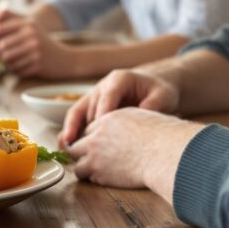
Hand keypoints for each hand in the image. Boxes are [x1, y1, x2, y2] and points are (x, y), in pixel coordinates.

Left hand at [0, 16, 75, 78]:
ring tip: (14, 60)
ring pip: (6, 59)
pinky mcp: (37, 64)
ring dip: (6, 62)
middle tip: (3, 53)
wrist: (65, 59)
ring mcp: (35, 50)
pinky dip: (16, 70)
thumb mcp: (27, 26)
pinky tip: (24, 66)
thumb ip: (4, 23)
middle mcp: (31, 34)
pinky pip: (15, 69)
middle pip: (0, 46)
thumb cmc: (41, 42)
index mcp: (27, 22)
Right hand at [59, 69, 179, 147]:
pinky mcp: (91, 108)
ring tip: (67, 147)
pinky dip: (70, 131)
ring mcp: (94, 97)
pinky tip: (65, 145)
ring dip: (72, 130)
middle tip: (87, 148)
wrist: (153, 87)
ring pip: (79, 113)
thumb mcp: (163, 95)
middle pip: (91, 107)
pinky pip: (77, 118)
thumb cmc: (159, 91)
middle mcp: (101, 87)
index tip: (101, 131)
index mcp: (119, 79)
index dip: (103, 113)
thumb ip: (153, 106)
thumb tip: (142, 120)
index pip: (108, 96)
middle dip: (87, 127)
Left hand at [66, 107, 202, 202]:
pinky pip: (88, 177)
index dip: (93, 138)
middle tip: (91, 159)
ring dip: (84, 168)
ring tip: (95, 171)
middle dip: (82, 152)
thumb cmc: (163, 135)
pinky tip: (106, 178)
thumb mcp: (142, 116)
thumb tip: (132, 125)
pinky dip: (94, 178)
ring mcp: (95, 155)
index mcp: (107, 119)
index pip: (89, 130)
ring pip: (76, 163)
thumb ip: (127, 120)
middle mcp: (96, 136)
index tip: (98, 145)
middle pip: (76, 145)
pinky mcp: (99, 173)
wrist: (164, 153)